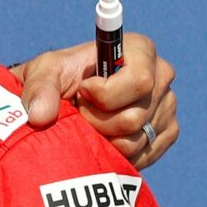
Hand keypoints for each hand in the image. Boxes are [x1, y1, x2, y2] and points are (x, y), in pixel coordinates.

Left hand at [13, 32, 177, 168]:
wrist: (66, 100)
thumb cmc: (58, 80)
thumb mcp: (42, 74)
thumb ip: (39, 89)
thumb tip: (41, 116)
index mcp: (141, 50)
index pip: (139, 81)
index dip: (106, 95)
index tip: (83, 91)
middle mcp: (161, 75)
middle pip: (133, 118)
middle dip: (98, 122)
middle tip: (83, 110)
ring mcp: (167, 105)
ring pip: (135, 141)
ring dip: (104, 139)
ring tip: (92, 122)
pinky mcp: (167, 132)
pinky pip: (143, 156)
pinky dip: (117, 153)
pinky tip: (104, 138)